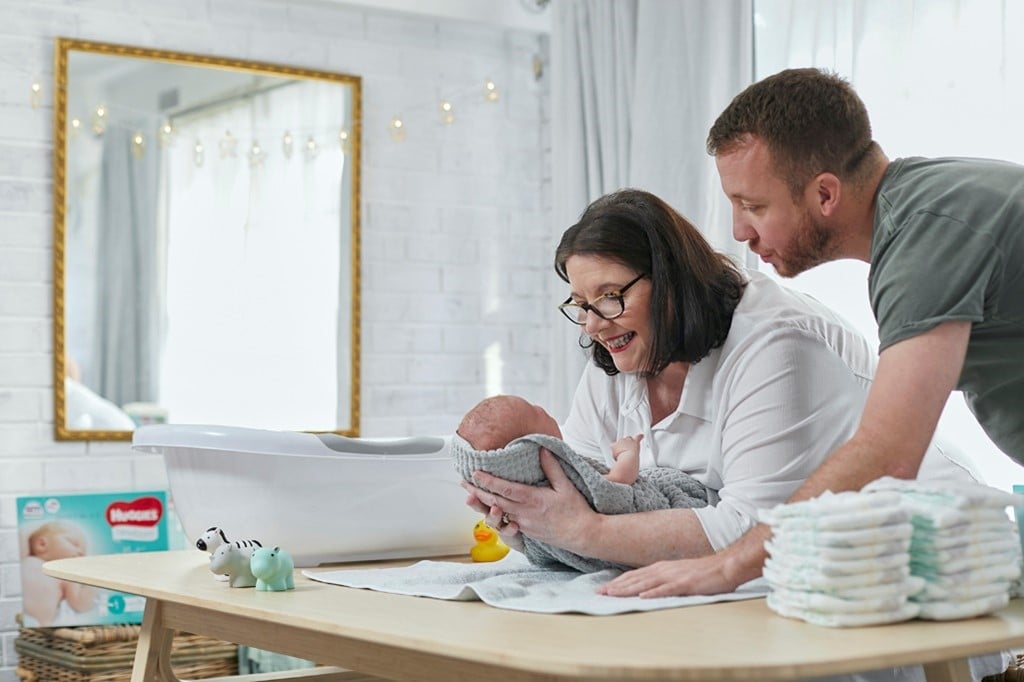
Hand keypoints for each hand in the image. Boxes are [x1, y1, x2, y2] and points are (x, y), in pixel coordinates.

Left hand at [460, 448, 595, 553]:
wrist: (582, 535)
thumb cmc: (576, 510)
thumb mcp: (566, 486)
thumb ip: (552, 468)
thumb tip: (543, 449)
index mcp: (532, 500)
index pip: (504, 489)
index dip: (488, 481)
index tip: (475, 473)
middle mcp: (524, 513)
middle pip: (495, 502)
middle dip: (477, 492)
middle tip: (464, 483)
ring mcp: (524, 524)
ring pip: (498, 513)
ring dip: (483, 504)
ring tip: (471, 495)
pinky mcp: (526, 532)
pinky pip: (507, 522)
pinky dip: (495, 514)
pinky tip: (490, 509)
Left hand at [597, 553, 737, 597]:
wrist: (725, 566)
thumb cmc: (703, 572)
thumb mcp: (677, 574)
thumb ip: (662, 580)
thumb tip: (646, 588)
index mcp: (661, 568)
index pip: (634, 575)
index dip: (617, 582)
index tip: (603, 589)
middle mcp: (663, 570)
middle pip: (635, 579)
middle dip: (616, 587)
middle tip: (599, 594)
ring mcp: (674, 576)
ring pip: (645, 583)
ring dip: (628, 589)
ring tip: (612, 595)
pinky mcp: (685, 584)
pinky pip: (667, 589)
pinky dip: (654, 593)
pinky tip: (643, 597)